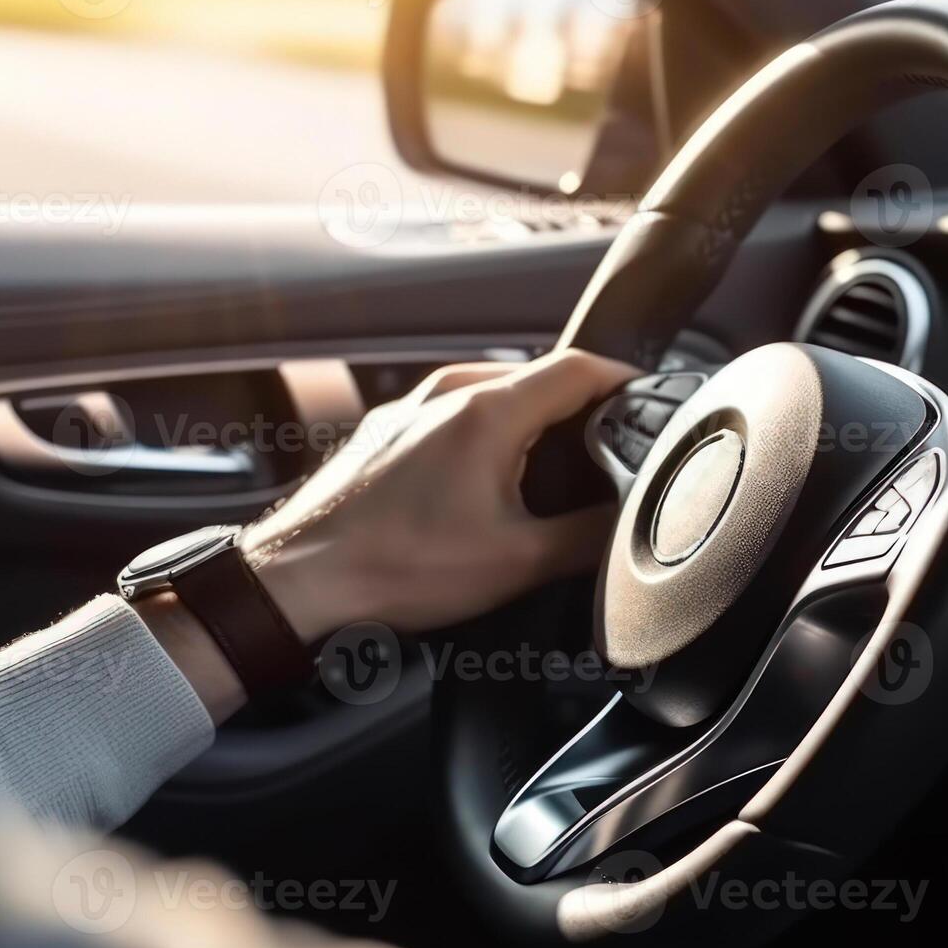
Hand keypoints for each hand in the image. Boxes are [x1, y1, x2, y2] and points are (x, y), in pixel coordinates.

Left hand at [242, 349, 638, 641]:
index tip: (650, 404)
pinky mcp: (385, 433)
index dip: (625, 382)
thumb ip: (587, 538)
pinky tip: (486, 489)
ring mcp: (410, 409)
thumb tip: (628, 525)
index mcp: (486, 410)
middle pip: (539, 379)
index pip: (580, 367)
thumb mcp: (516, 563)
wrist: (298, 580)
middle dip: (582, 410)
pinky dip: (485, 439)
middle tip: (610, 450)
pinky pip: (453, 418)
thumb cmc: (391, 567)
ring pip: (493, 397)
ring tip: (550, 475)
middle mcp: (446, 394)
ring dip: (531, 425)